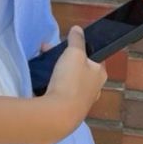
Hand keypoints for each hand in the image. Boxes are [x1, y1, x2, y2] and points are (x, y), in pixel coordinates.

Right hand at [41, 26, 106, 141]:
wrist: (58, 114)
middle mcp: (94, 88)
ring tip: (42, 61)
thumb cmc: (71, 81)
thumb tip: (78, 29)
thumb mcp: (74, 53)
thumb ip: (76, 39)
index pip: (94, 55)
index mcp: (100, 74)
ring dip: (57, 67)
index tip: (65, 43)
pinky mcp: (70, 108)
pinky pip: (62, 89)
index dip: (80, 47)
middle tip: (47, 50)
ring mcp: (82, 100)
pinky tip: (44, 79)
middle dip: (63, 56)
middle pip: (79, 66)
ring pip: (69, 77)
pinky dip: (54, 81)